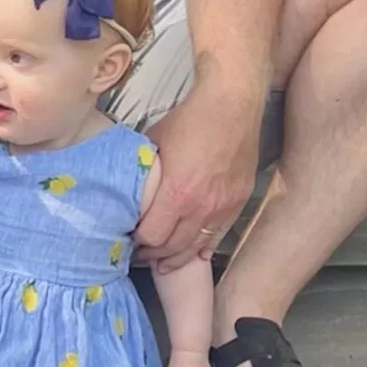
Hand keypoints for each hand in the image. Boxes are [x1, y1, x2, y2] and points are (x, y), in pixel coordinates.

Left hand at [134, 81, 262, 273]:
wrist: (231, 105)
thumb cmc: (190, 119)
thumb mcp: (155, 143)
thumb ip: (145, 171)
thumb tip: (130, 183)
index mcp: (177, 193)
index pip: (152, 235)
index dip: (138, 240)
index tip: (129, 238)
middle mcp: (201, 207)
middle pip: (173, 247)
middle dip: (154, 253)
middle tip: (141, 254)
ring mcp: (223, 207)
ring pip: (197, 247)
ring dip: (177, 257)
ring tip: (163, 261)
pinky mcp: (238, 202)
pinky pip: (219, 235)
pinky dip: (203, 246)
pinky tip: (193, 252)